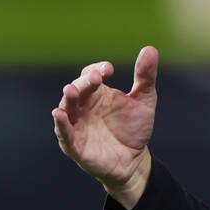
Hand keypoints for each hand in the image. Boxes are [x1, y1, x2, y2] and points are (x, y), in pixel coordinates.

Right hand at [53, 46, 158, 208]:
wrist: (134, 160)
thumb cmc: (134, 128)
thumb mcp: (144, 100)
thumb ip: (145, 77)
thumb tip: (150, 49)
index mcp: (96, 94)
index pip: (90, 75)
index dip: (97, 70)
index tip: (109, 69)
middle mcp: (83, 107)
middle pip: (77, 89)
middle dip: (84, 83)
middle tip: (95, 78)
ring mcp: (77, 126)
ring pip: (66, 109)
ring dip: (68, 99)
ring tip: (71, 90)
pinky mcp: (75, 146)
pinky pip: (64, 134)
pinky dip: (60, 124)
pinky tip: (59, 114)